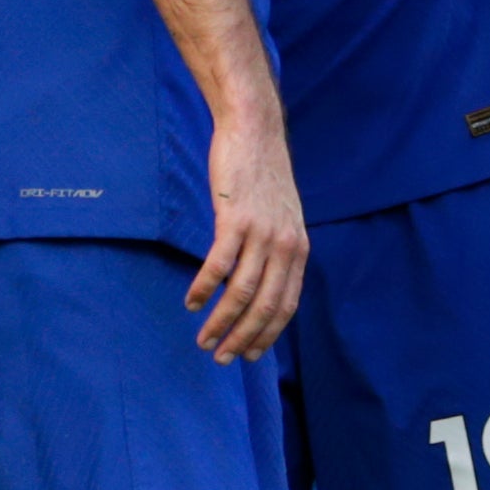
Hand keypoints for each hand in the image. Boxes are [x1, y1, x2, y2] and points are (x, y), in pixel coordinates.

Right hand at [184, 98, 305, 359]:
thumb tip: (261, 282)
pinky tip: (191, 302)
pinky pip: (218, 265)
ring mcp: (261, 233)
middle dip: (242, 339)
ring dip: (220, 322)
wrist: (255, 130)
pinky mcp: (235, 219)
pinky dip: (203, 289)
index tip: (249, 355)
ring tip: (203, 340)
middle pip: (264, 306)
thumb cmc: (262, 175)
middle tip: (222, 359)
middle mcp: (285, 245)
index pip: (286, 305)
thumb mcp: (282, 216)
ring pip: (240, 292)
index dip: (267, 335)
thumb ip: (276, 249)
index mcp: (298, 249)